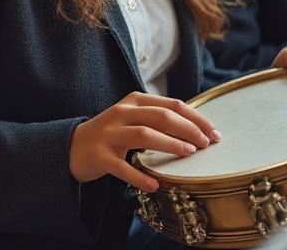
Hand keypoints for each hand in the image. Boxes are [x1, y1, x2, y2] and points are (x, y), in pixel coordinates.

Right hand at [69, 93, 219, 190]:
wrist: (72, 146)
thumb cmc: (112, 134)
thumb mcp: (134, 118)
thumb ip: (159, 119)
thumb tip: (198, 130)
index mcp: (134, 101)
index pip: (171, 105)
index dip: (196, 118)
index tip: (214, 133)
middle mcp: (122, 113)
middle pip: (161, 117)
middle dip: (188, 130)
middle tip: (206, 144)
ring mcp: (109, 134)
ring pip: (144, 135)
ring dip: (170, 144)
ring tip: (188, 154)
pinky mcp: (99, 156)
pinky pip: (122, 167)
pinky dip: (140, 177)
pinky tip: (155, 185)